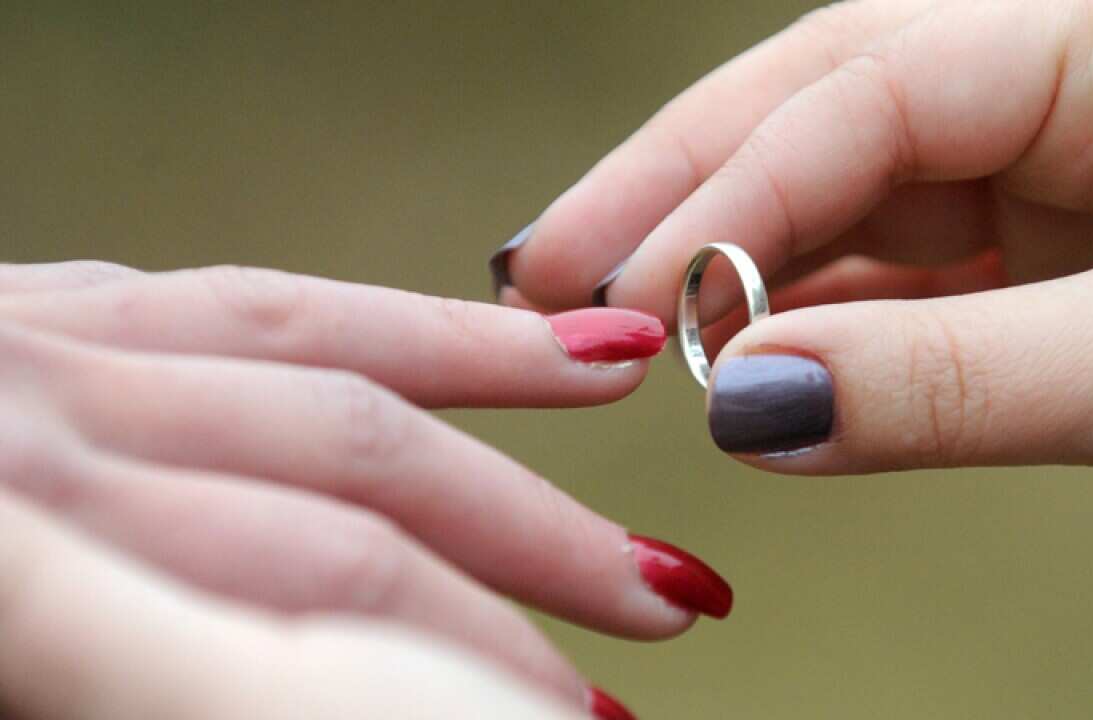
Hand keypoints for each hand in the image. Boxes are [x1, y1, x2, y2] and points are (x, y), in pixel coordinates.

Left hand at [0, 261, 733, 716]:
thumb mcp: (5, 681)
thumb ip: (117, 659)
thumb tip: (343, 672)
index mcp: (10, 559)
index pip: (312, 605)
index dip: (468, 667)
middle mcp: (35, 424)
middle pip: (347, 492)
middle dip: (528, 560)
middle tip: (668, 609)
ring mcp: (38, 346)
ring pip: (324, 361)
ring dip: (495, 401)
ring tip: (623, 402)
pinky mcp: (39, 311)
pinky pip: (247, 299)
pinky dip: (380, 321)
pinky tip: (469, 336)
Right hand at [492, 0, 1092, 565]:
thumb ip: (955, 382)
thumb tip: (746, 404)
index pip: (873, 87)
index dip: (730, 190)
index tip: (622, 293)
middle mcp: (1090, 80)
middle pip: (832, 120)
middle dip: (687, 199)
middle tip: (550, 270)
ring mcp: (1068, 179)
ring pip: (856, 209)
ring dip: (742, 276)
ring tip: (625, 329)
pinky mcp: (1059, 272)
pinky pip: (904, 289)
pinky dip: (821, 336)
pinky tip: (743, 366)